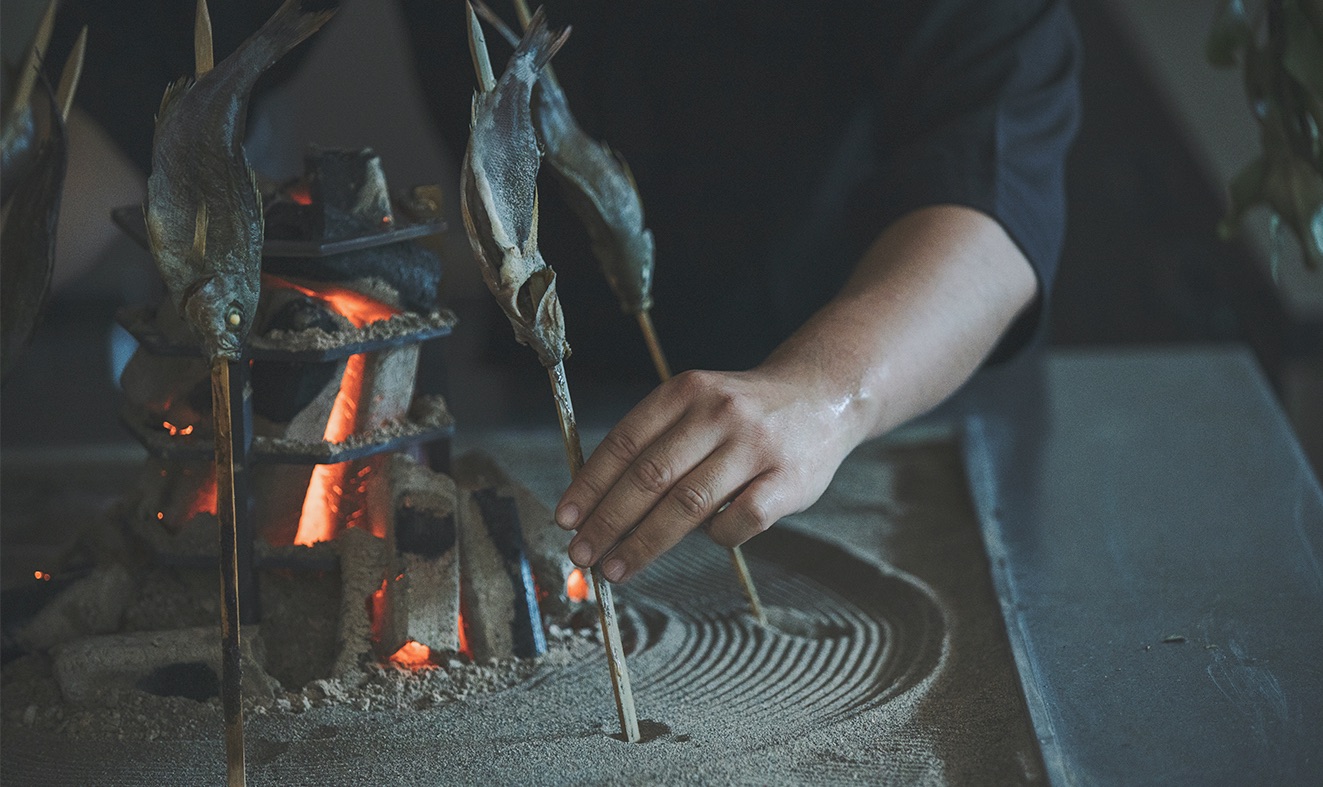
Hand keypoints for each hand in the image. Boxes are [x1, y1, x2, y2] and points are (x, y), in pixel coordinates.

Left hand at [556, 205, 1037, 583]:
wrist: (824, 396)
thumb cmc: (743, 412)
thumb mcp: (697, 404)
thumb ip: (655, 441)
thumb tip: (594, 503)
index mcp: (687, 390)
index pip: (625, 442)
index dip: (590, 484)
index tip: (566, 518)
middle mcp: (720, 413)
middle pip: (650, 477)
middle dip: (608, 521)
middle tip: (582, 553)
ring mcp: (756, 447)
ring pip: (686, 506)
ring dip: (643, 543)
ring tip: (616, 568)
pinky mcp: (788, 481)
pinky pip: (737, 523)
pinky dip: (715, 537)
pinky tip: (707, 538)